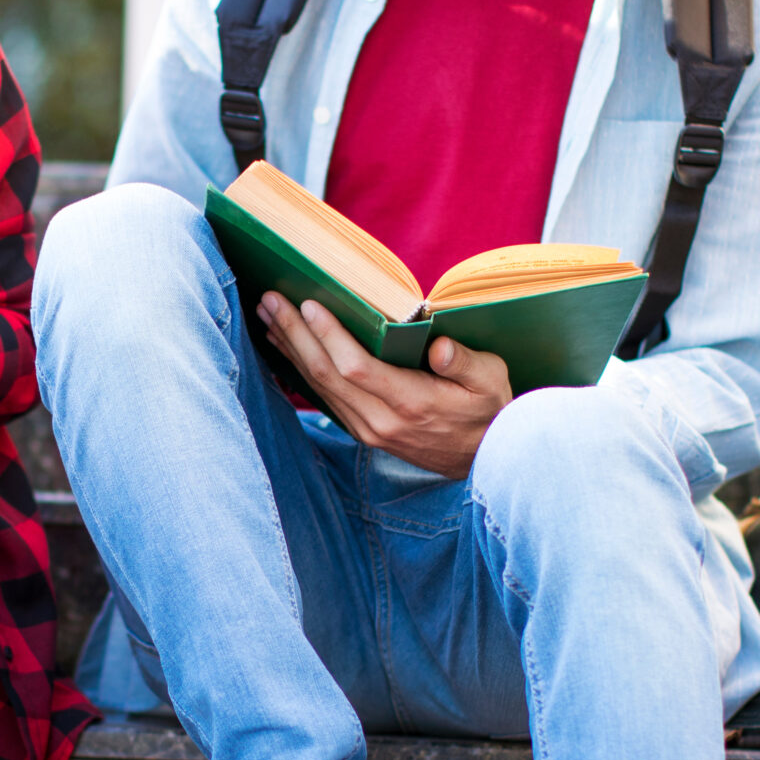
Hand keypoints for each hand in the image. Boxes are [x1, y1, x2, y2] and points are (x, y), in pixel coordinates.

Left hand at [258, 291, 511, 478]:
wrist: (482, 461)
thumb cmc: (488, 410)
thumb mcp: (492, 381)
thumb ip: (467, 362)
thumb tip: (441, 346)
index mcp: (413, 403)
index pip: (357, 367)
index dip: (329, 336)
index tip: (308, 304)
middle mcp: (382, 421)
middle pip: (327, 374)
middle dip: (295, 334)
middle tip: (271, 299)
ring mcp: (368, 430)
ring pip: (319, 387)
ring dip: (291, 349)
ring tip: (268, 316)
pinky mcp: (362, 432)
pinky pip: (325, 398)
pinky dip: (302, 369)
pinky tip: (287, 347)